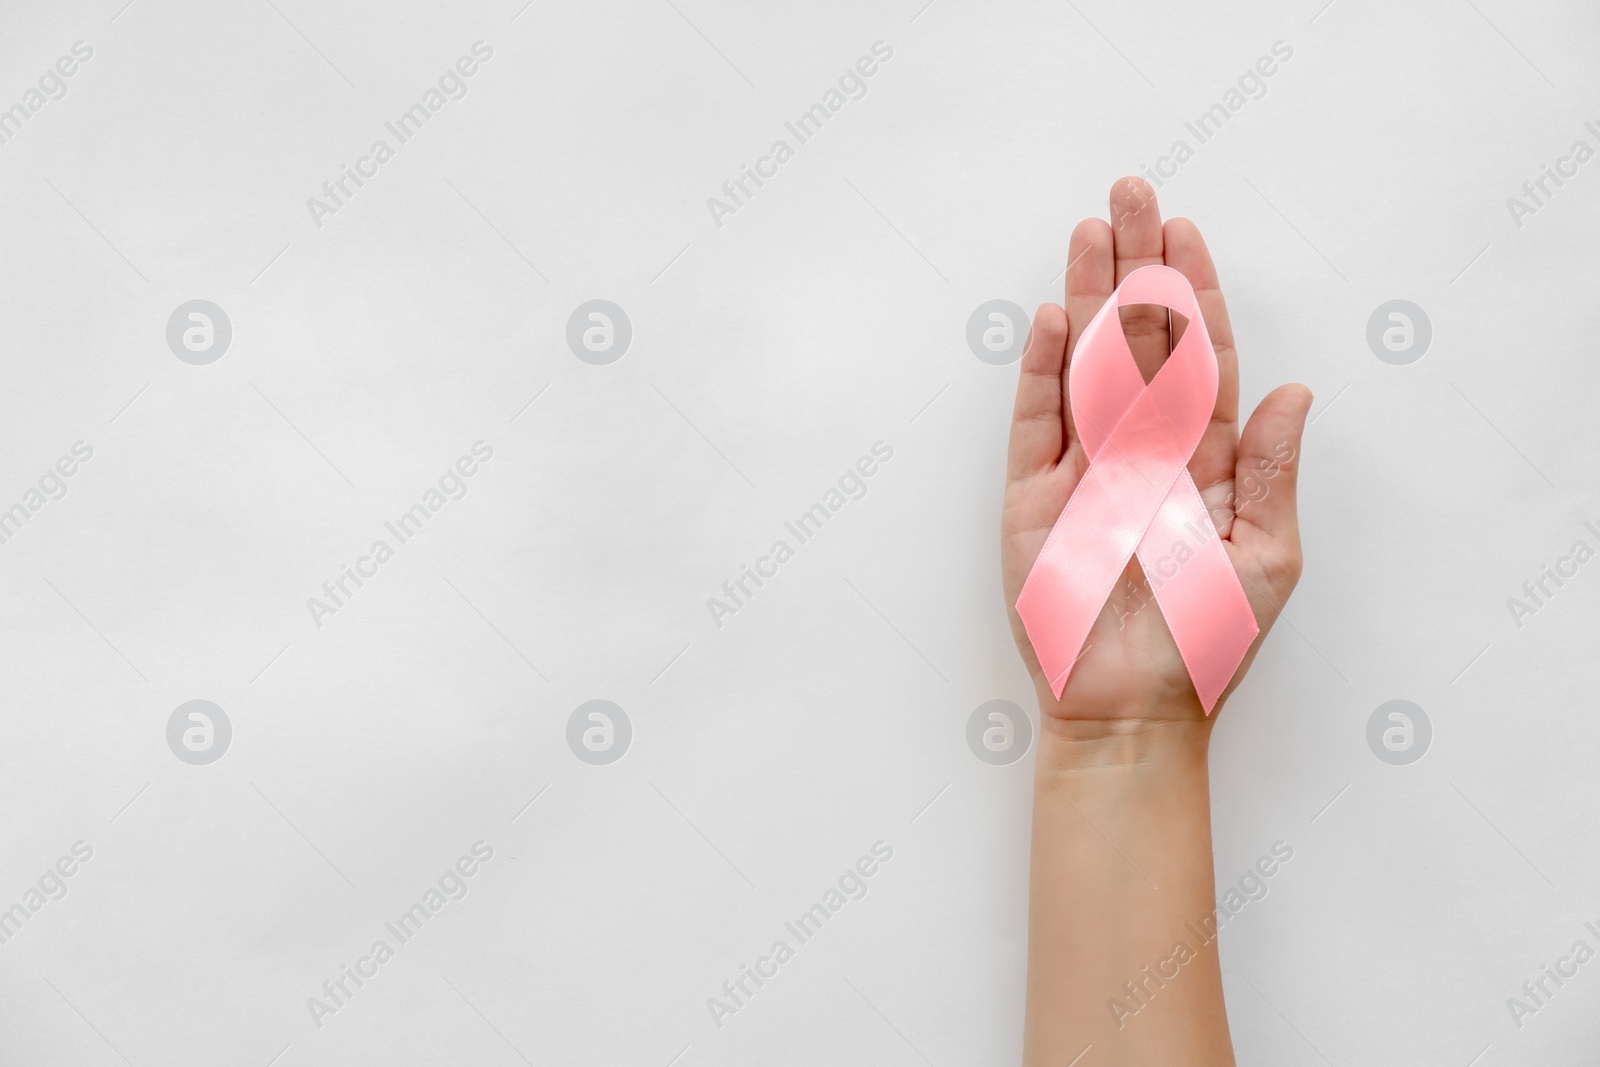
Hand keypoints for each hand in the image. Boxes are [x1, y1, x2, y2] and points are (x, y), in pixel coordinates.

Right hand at [1001, 177, 1311, 729]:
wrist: (1130, 711)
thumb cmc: (1205, 644)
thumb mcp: (1266, 560)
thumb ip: (1272, 473)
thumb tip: (1296, 388)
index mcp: (1207, 460)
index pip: (1203, 358)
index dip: (1197, 295)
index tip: (1188, 233)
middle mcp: (1145, 450)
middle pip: (1139, 340)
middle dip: (1136, 266)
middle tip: (1131, 193)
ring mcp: (1085, 469)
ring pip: (1086, 364)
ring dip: (1087, 297)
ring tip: (1088, 229)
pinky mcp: (1033, 498)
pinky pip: (1036, 421)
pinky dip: (1041, 371)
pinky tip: (1050, 317)